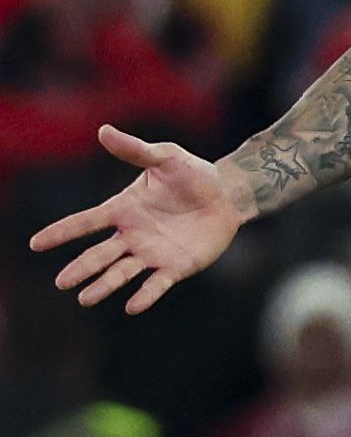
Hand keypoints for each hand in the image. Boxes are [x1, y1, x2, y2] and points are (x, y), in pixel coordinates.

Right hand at [32, 126, 247, 313]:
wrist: (228, 194)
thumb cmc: (193, 175)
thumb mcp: (165, 158)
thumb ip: (136, 151)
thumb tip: (103, 130)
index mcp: (123, 209)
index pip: (85, 222)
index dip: (61, 232)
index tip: (37, 243)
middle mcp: (131, 235)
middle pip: (99, 254)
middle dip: (81, 268)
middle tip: (61, 282)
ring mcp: (152, 253)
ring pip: (121, 273)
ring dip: (104, 285)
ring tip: (85, 298)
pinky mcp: (176, 266)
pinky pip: (157, 284)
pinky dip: (145, 295)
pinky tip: (132, 307)